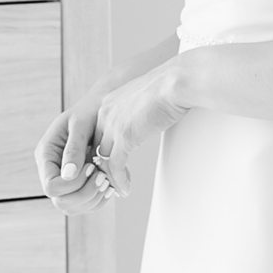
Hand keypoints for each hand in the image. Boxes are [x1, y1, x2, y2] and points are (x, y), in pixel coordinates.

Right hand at [37, 96, 107, 211]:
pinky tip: (110, 183)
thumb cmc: (89, 111)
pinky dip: (101, 199)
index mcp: (46, 156)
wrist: (101, 110)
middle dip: (85, 193)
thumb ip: (74, 148)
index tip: (92, 167)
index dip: (72, 184)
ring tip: (108, 179)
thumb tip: (68, 175)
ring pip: (74, 208)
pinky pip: (87, 205)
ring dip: (94, 198)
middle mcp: (52, 172)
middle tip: (103, 176)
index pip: (51, 187)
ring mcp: (64, 182)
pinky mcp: (78, 185)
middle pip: (61, 202)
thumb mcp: (80, 124)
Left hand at [85, 60, 186, 196]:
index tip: (109, 166)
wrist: (176, 82)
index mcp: (108, 103)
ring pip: (103, 160)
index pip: (97, 134)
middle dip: (102, 168)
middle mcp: (105, 113)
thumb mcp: (144, 100)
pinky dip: (119, 180)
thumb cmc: (169, 88)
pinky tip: (125, 188)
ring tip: (118, 190)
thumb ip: (137, 112)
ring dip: (110, 179)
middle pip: (96, 148)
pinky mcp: (125, 136)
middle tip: (110, 183)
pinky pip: (116, 166)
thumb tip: (146, 119)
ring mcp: (113, 125)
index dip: (102, 152)